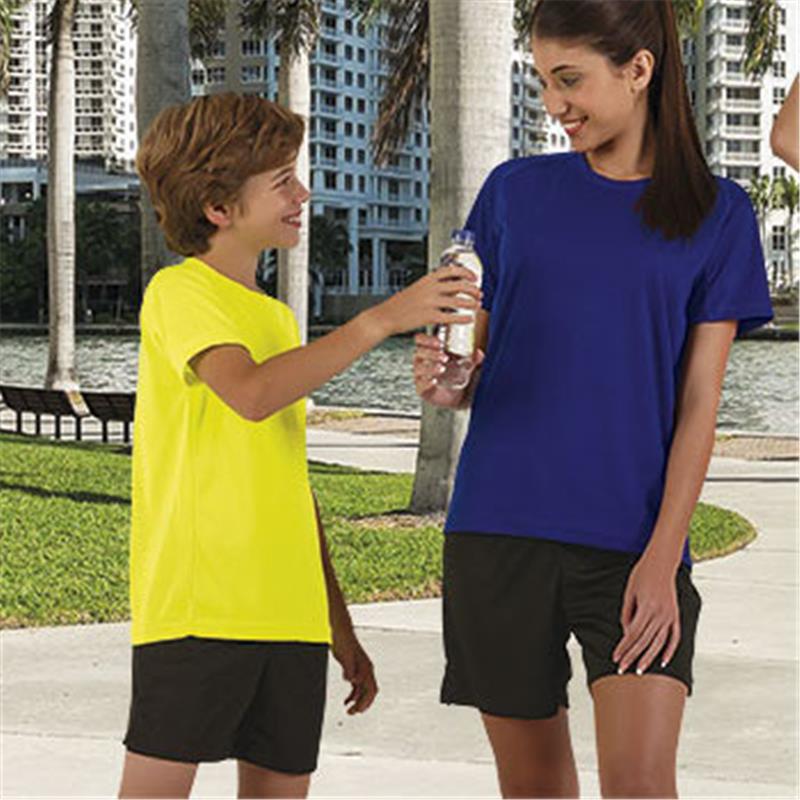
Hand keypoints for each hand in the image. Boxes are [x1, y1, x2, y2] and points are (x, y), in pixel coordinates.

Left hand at [332, 627, 377, 714]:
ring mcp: (361, 670)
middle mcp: (366, 670)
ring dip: (357, 702)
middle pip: (368, 692)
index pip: (371, 689)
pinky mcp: (354, 670)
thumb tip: (352, 680)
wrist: (342, 633)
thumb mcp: (345, 656)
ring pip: (363, 691)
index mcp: (366, 668)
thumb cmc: (344, 642)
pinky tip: (346, 701)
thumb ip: (349, 668)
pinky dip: (352, 695)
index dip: (365, 702)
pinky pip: (357, 687)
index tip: (358, 710)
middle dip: (362, 705)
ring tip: (349, 711)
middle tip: (352, 713)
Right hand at [368, 265, 481, 337]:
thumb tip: (449, 288)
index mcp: (427, 279)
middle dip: (473, 289)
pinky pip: (451, 316)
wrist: (386, 316)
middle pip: (459, 285)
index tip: (474, 277)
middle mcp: (430, 289)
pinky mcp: (429, 316)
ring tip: (477, 306)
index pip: (451, 270)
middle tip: (479, 294)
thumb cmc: (400, 304)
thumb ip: (431, 286)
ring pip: (458, 301)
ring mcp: (430, 302)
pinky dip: (463, 318)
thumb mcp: (416, 289)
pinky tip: (468, 319)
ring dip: (471, 303)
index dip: (466, 272)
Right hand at [412, 333, 484, 407]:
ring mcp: (420, 375)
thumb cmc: (457, 374)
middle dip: (431, 353)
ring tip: (442, 368)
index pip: (421, 340)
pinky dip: (427, 382)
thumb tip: (479, 353)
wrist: (457, 395)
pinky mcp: (421, 388)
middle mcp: (422, 361)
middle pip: (419, 352)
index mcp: (430, 350)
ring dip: (430, 367)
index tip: (440, 342)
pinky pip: (420, 384)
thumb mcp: (467, 364)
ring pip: (418, 368)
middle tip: (444, 357)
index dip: (427, 339)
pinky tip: (434, 381)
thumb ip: (473, 359)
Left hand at [612, 553, 680, 674]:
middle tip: (622, 669)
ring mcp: (670, 616)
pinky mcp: (676, 616)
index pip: (633, 634)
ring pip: (659, 643)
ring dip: (648, 658)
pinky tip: (663, 661)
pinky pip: (674, 637)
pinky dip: (669, 650)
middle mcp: (660, 614)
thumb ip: (627, 613)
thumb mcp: (629, 592)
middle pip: (644, 641)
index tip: (615, 657)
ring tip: (639, 670)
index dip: (623, 648)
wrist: (661, 563)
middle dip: (632, 656)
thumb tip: (625, 633)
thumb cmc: (642, 575)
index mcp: (647, 607)